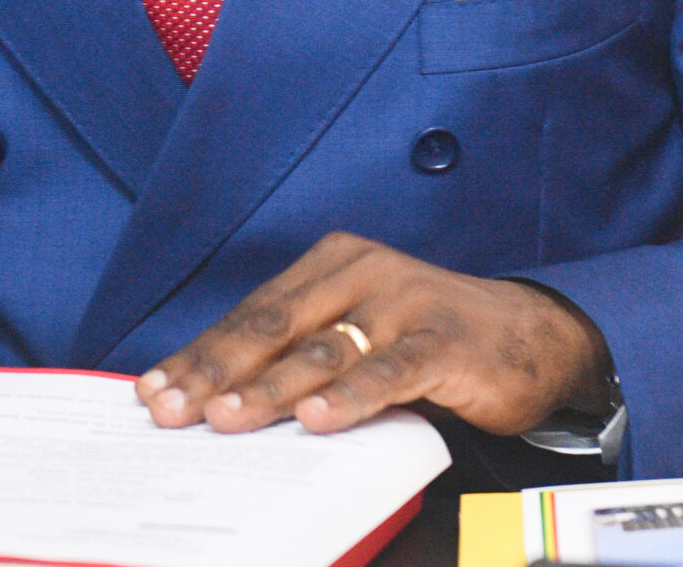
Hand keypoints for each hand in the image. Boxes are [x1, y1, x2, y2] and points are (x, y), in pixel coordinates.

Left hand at [136, 233, 613, 436]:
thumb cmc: (426, 340)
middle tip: (173, 409)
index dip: (199, 354)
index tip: (153, 392)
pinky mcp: (442, 338)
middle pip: (273, 327)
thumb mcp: (357, 334)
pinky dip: (350, 395)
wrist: (530, 337)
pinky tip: (318, 418)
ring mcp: (402, 301)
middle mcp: (360, 272)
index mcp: (329, 264)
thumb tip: (219, 401)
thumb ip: (301, 356)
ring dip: (270, 389)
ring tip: (227, 418)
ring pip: (322, 349)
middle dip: (216, 371)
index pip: (250, 315)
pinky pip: (389, 370)